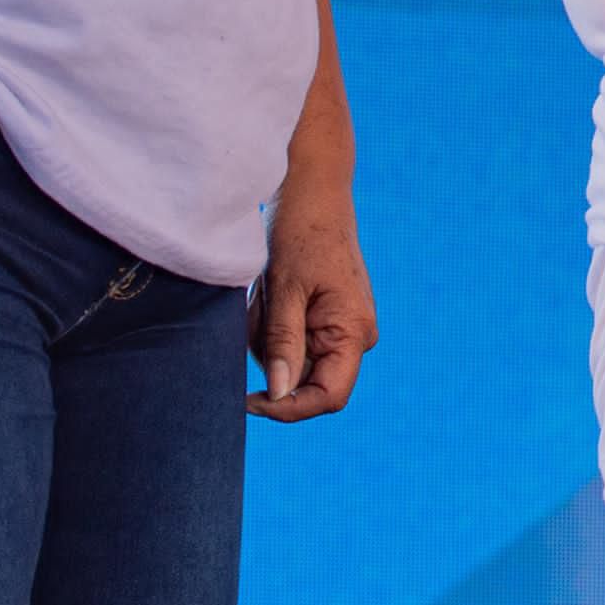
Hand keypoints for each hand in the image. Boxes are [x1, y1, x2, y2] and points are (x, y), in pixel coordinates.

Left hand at [247, 165, 376, 420]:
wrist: (313, 196)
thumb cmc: (302, 236)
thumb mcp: (284, 291)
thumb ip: (282, 345)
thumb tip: (278, 394)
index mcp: (354, 331)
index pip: (328, 397)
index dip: (288, 408)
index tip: (248, 400)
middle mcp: (356, 336)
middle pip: (307, 382)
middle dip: (272, 362)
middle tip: (254, 322)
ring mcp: (344, 329)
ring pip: (294, 363)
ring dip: (267, 342)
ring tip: (262, 298)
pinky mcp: (328, 320)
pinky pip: (294, 344)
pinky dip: (272, 330)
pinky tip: (269, 297)